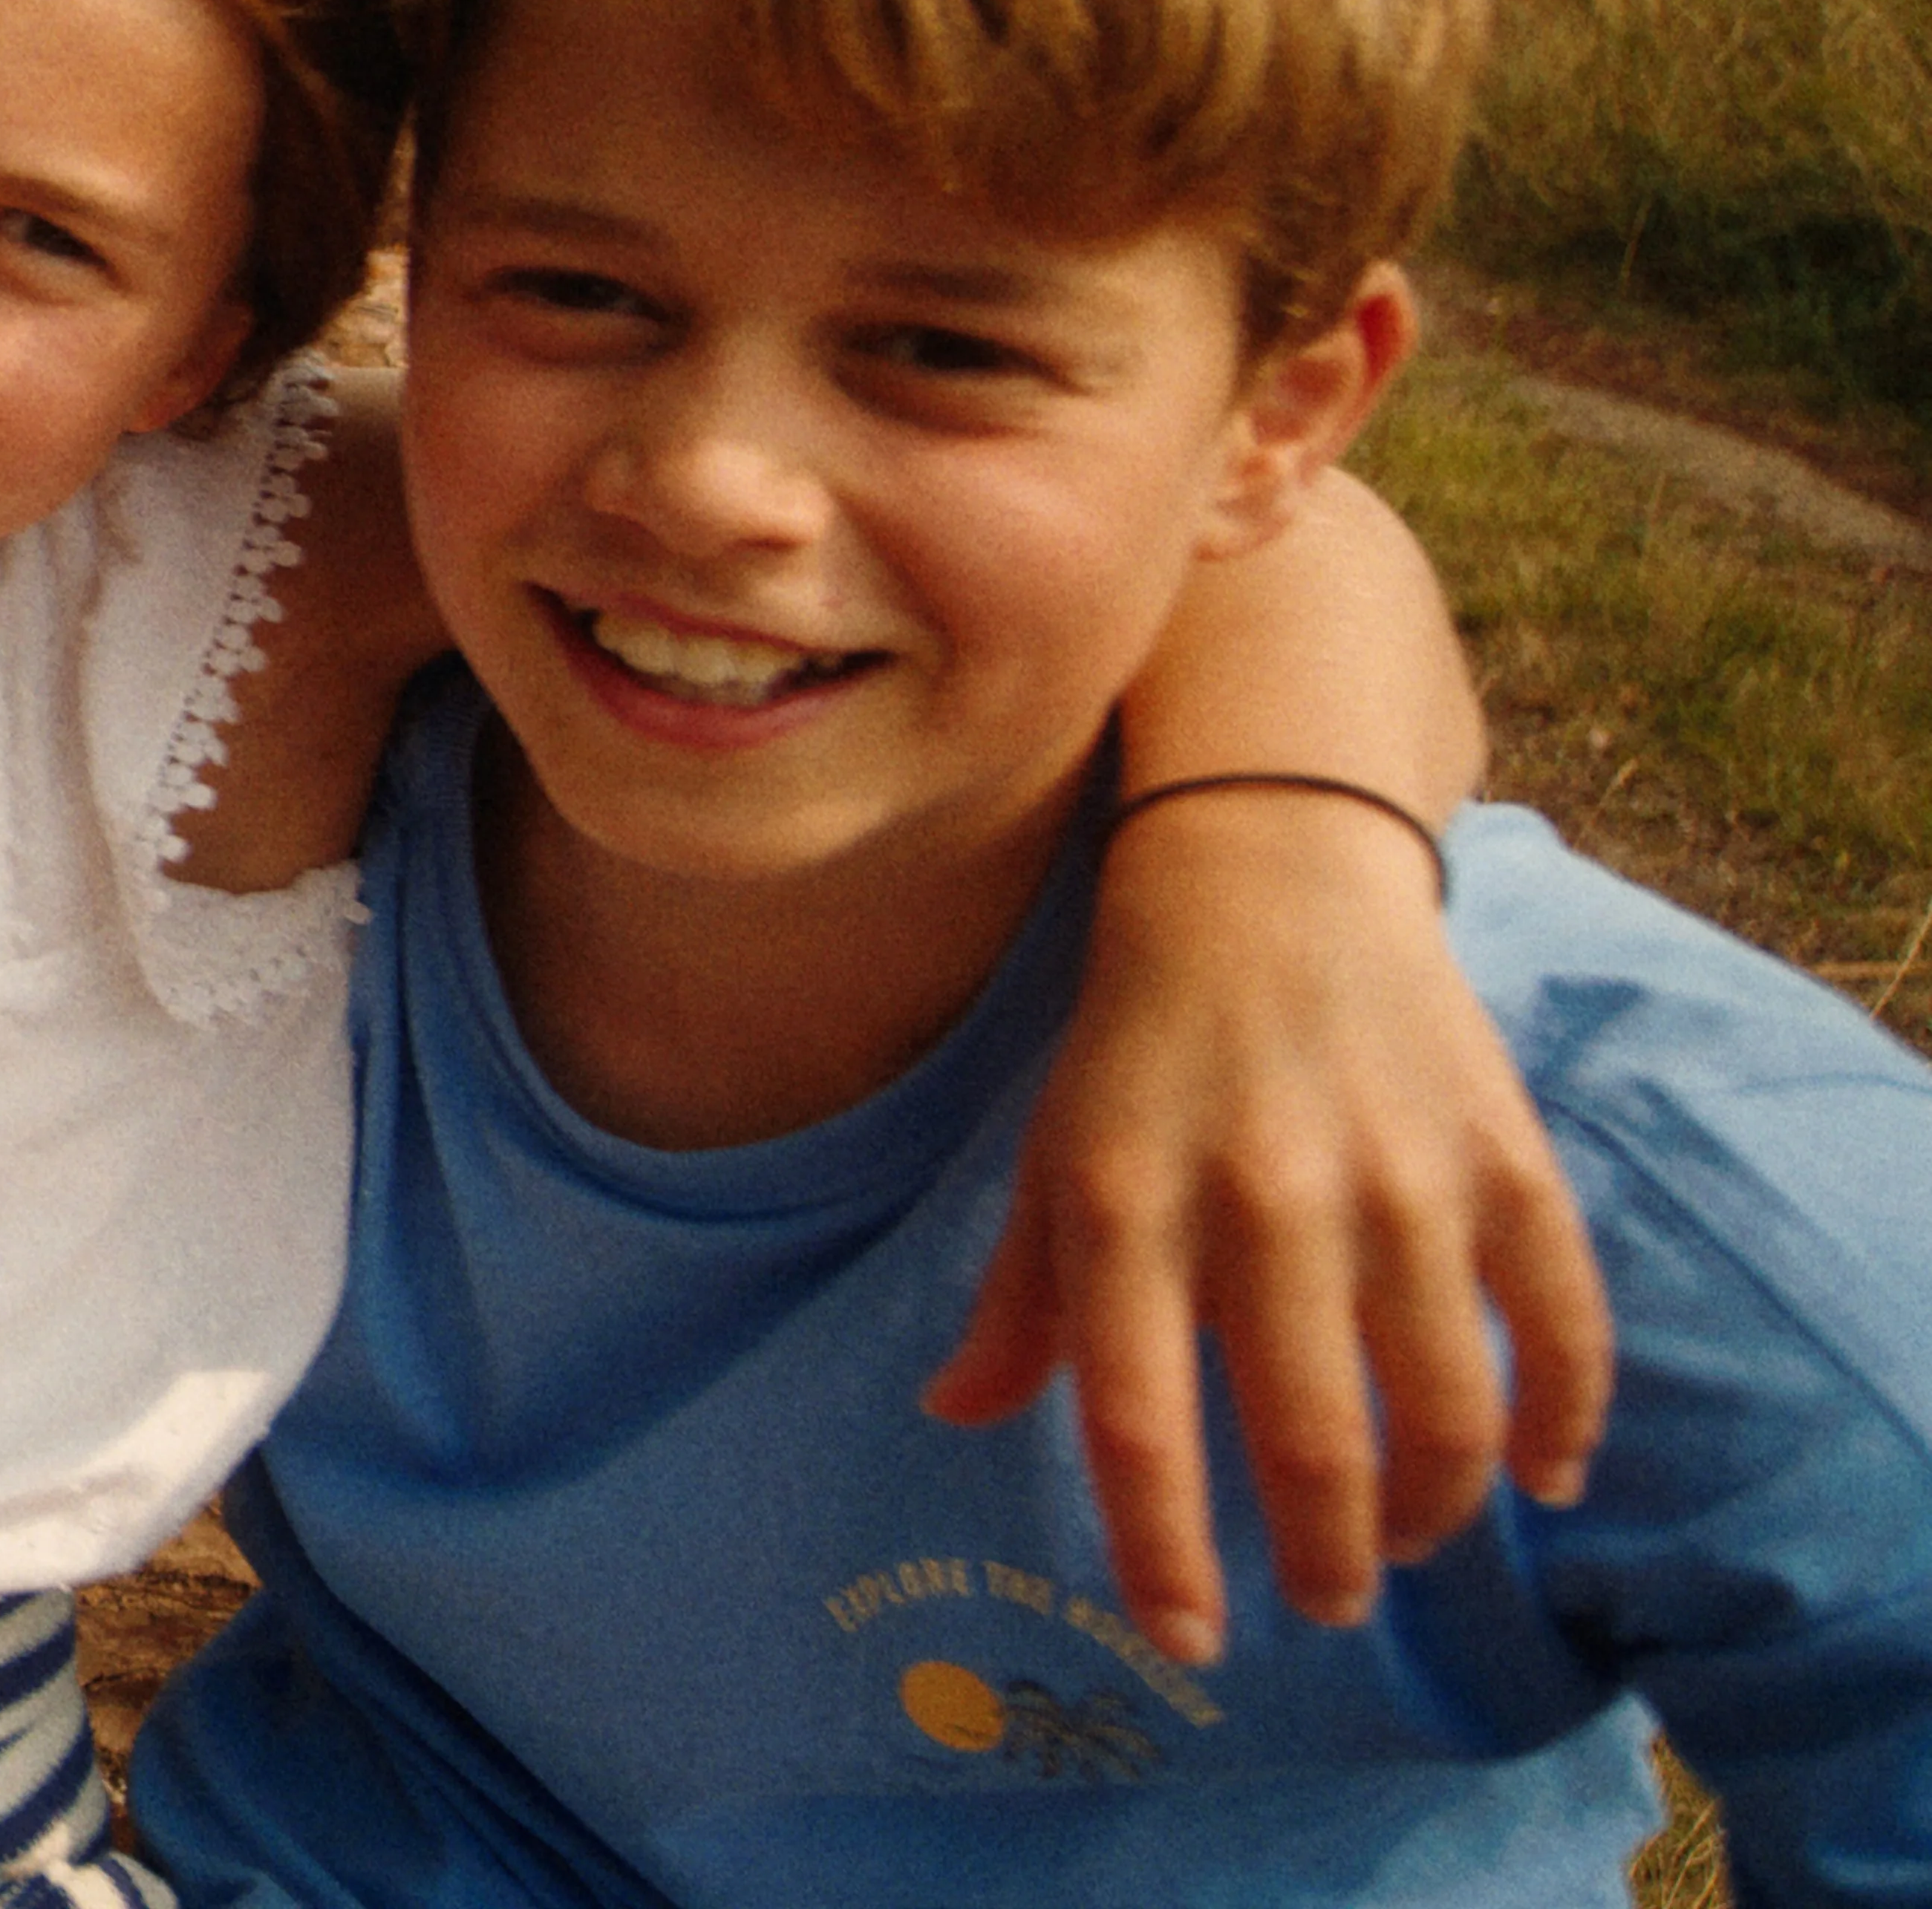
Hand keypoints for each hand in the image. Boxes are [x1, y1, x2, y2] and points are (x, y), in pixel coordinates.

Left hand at [925, 789, 1610, 1669]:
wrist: (1265, 877)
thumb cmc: (1137, 1047)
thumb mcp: (1051, 1160)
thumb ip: (1019, 1301)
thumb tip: (954, 1417)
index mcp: (1125, 1207)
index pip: (1136, 1423)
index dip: (1163, 1553)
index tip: (1193, 1640)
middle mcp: (1262, 1199)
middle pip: (1310, 1439)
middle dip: (1325, 1556)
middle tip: (1327, 1599)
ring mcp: (1396, 1178)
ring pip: (1445, 1406)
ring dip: (1434, 1507)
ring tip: (1406, 1540)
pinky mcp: (1502, 1154)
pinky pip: (1560, 1322)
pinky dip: (1564, 1421)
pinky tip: (1544, 1478)